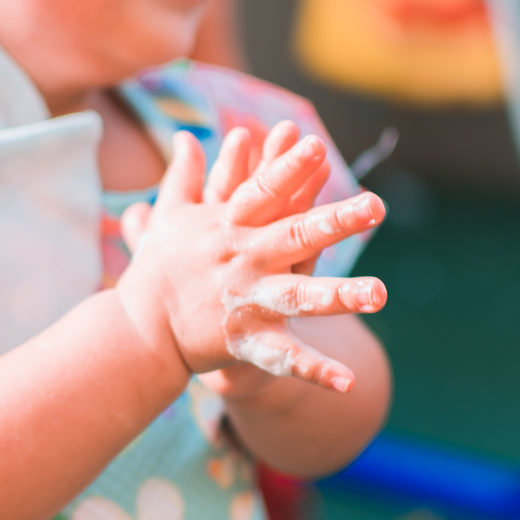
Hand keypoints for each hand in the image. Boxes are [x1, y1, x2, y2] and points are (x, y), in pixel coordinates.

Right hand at [114, 128, 386, 393]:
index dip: (287, 166)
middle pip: (293, 235)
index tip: (316, 143)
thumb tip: (186, 137)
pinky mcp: (245, 340)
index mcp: (228, 227)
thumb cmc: (159, 270)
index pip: (262, 190)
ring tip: (379, 293)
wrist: (139, 330)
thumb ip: (185, 176)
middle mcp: (242, 260)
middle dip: (334, 221)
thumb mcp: (169, 218)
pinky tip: (347, 383)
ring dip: (339, 295)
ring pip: (298, 297)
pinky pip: (283, 357)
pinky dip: (314, 371)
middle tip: (375, 205)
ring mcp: (246, 301)